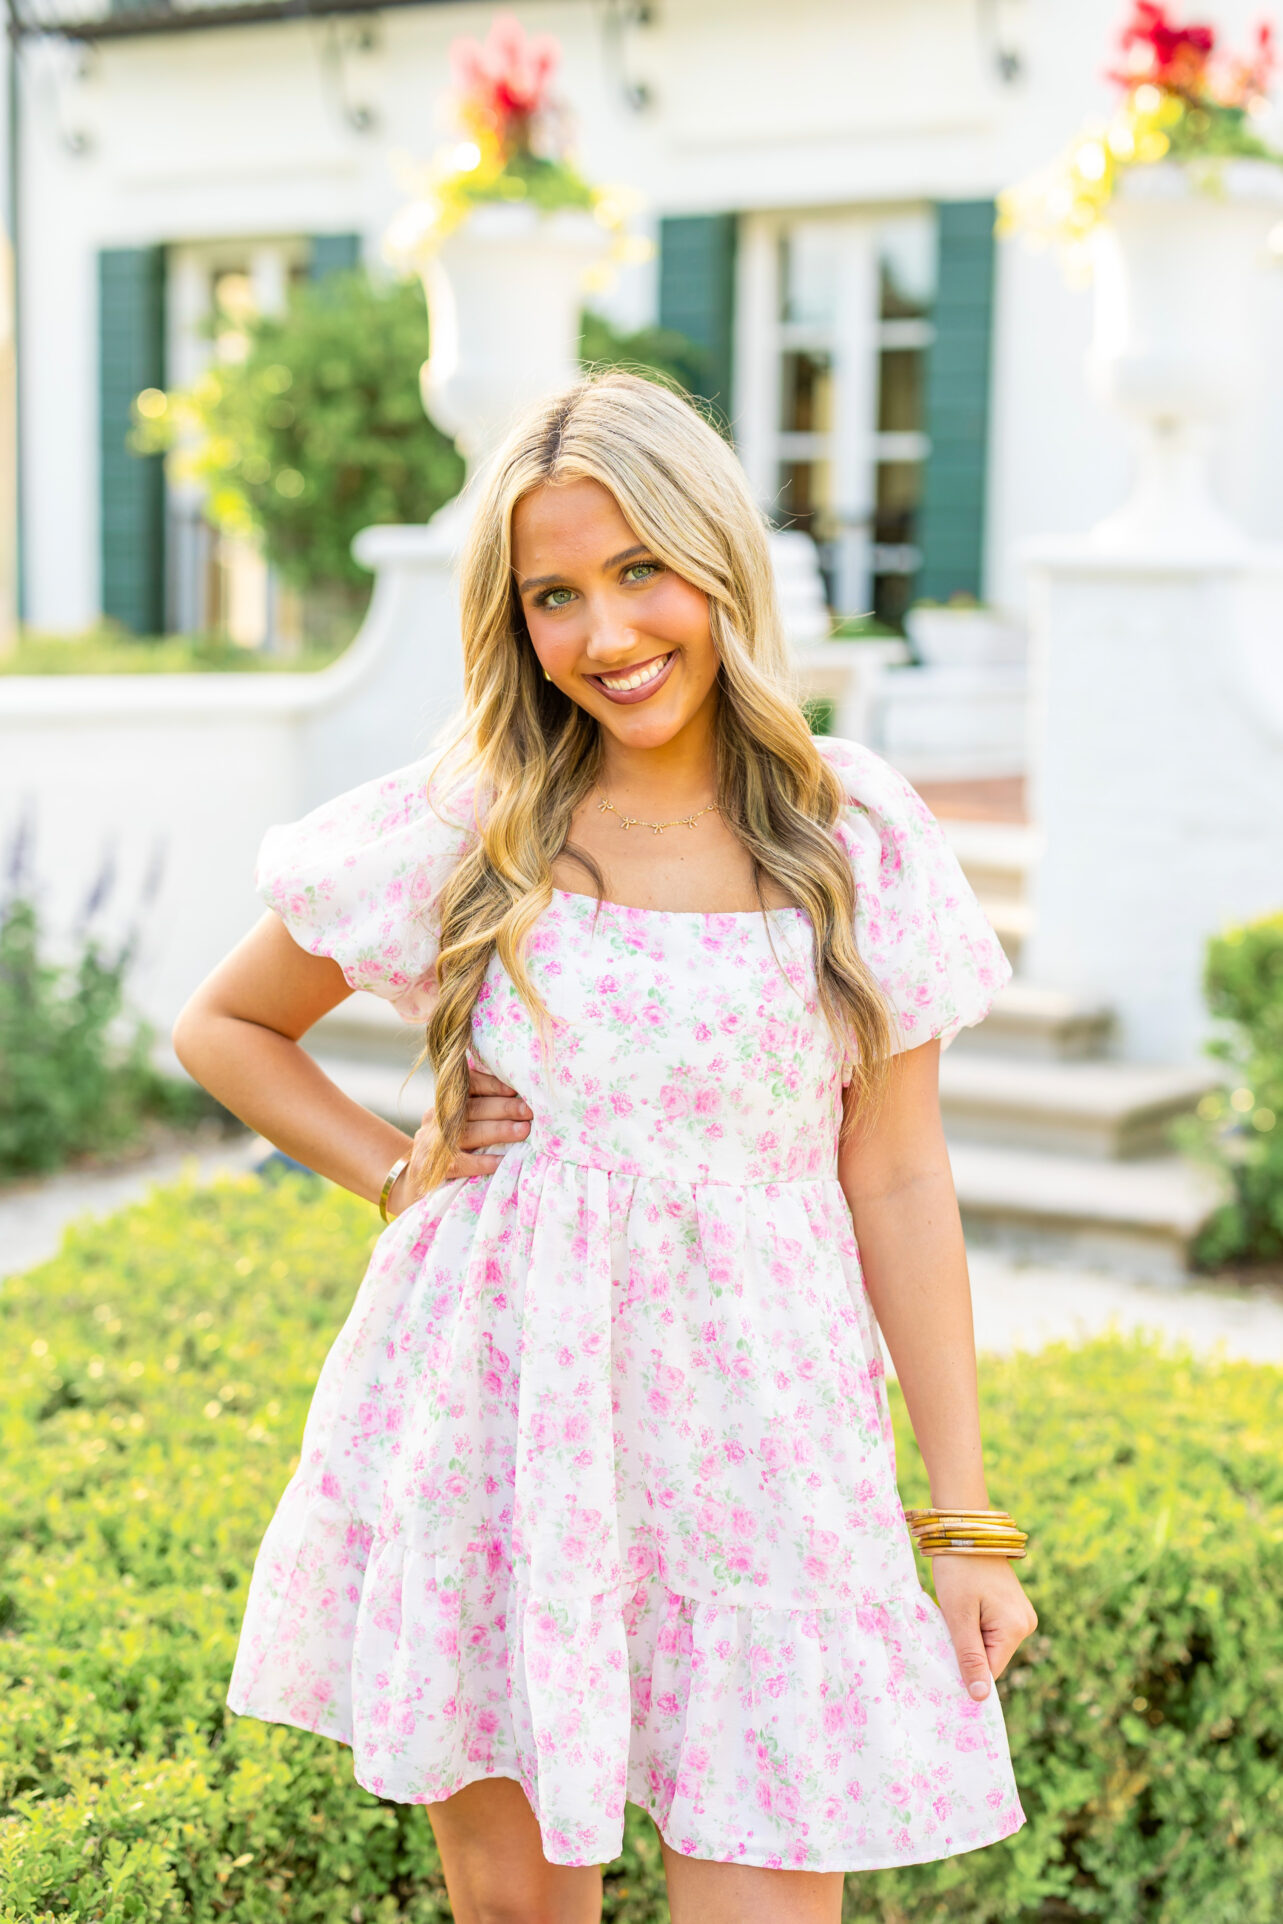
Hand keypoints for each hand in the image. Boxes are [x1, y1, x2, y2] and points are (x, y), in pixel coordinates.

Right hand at [387, 1065, 531, 1214]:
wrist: (415, 1182)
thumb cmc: (450, 1149)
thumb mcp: (459, 1125)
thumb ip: (482, 1112)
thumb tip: (522, 1103)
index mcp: (446, 1104)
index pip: (467, 1085)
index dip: (491, 1085)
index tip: (515, 1089)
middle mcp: (436, 1119)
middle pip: (471, 1108)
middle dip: (503, 1108)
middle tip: (528, 1111)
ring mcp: (431, 1144)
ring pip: (467, 1133)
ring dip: (497, 1131)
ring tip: (522, 1131)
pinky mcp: (431, 1168)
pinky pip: (459, 1163)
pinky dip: (482, 1162)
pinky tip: (501, 1161)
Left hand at [930, 1554, 1037, 1701]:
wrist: (964, 1530)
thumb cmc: (959, 1569)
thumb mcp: (958, 1615)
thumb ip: (970, 1656)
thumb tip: (980, 1697)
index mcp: (1016, 1629)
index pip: (990, 1671)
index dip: (966, 1669)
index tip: (944, 1657)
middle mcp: (1026, 1624)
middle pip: (991, 1658)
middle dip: (967, 1650)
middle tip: (945, 1629)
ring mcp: (1021, 1614)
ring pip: (990, 1644)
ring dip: (969, 1637)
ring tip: (954, 1614)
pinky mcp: (1012, 1607)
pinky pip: (992, 1629)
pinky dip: (974, 1625)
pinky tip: (962, 1609)